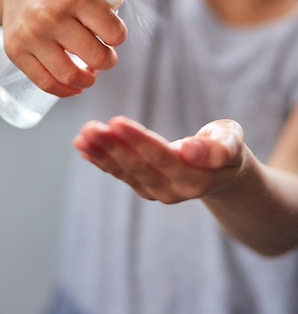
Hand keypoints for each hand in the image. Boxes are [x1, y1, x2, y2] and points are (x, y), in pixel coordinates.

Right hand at [0, 0, 145, 97]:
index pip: (113, 32)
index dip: (117, 34)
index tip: (110, 29)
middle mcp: (49, 15)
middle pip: (95, 57)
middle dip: (107, 59)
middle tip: (103, 53)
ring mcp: (30, 35)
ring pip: (70, 76)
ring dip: (88, 79)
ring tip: (90, 69)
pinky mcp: (15, 51)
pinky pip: (45, 83)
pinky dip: (64, 90)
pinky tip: (73, 84)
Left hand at [74, 116, 245, 202]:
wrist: (223, 172)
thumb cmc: (226, 147)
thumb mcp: (231, 141)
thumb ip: (218, 147)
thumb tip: (190, 150)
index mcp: (195, 178)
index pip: (162, 157)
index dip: (138, 140)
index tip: (116, 122)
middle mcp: (173, 190)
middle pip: (138, 166)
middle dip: (112, 147)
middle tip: (90, 128)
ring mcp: (157, 192)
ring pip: (125, 172)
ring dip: (101, 154)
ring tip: (82, 136)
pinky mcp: (144, 187)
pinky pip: (120, 174)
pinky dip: (100, 161)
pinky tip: (83, 148)